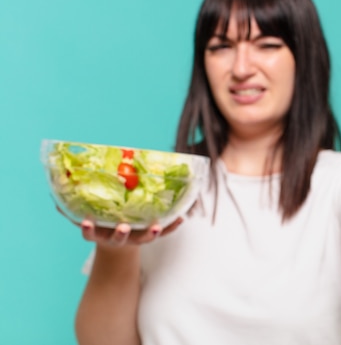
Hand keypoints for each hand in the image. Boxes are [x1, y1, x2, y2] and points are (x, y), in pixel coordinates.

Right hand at [56, 205, 183, 247]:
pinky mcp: (151, 236)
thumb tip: (55, 195)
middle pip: (119, 238)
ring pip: (144, 239)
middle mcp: (118, 238)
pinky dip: (172, 227)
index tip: (87, 221)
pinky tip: (182, 218)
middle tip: (122, 227)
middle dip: (120, 234)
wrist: (119, 247)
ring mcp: (136, 239)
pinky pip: (164, 233)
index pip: (91, 233)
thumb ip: (75, 210)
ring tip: (158, 225)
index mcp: (101, 234)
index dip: (89, 229)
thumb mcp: (90, 219)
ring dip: (152, 233)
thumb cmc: (103, 225)